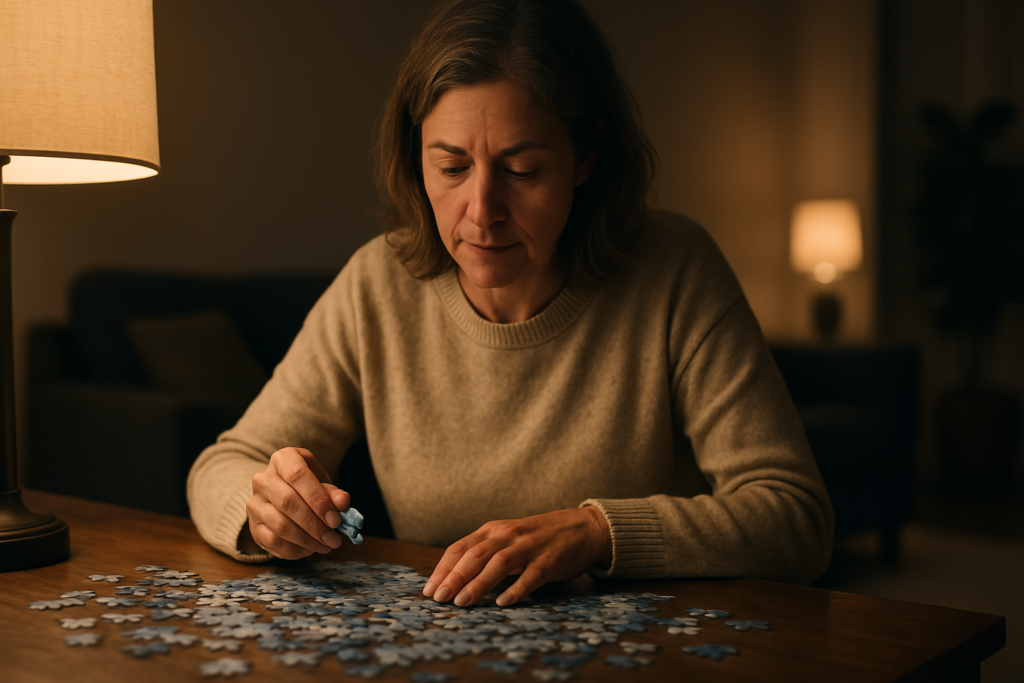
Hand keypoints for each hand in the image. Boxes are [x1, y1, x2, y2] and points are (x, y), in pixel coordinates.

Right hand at [244, 447, 349, 559]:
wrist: (281, 492)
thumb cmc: (306, 485)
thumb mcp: (322, 482)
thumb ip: (333, 492)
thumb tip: (342, 503)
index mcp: (283, 459)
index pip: (298, 475)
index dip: (318, 499)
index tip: (336, 519)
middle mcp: (263, 479)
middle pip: (287, 502)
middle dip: (315, 524)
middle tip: (334, 539)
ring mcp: (255, 503)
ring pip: (280, 525)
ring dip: (307, 540)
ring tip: (326, 545)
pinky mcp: (253, 525)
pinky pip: (272, 541)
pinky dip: (294, 550)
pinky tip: (309, 549)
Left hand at [422, 507, 611, 606]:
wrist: (580, 528)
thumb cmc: (536, 538)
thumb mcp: (506, 539)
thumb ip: (483, 554)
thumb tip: (451, 581)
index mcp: (492, 530)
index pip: (460, 548)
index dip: (443, 569)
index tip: (429, 590)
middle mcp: (508, 535)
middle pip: (476, 555)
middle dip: (455, 577)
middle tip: (440, 599)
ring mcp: (529, 546)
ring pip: (499, 563)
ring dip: (479, 583)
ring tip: (463, 602)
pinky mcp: (550, 559)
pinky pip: (532, 574)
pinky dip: (517, 588)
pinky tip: (504, 602)